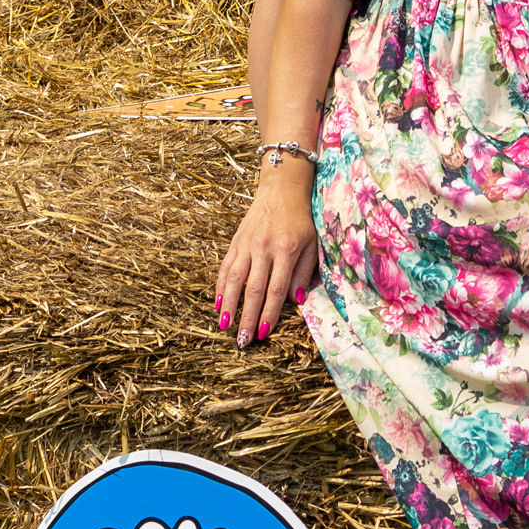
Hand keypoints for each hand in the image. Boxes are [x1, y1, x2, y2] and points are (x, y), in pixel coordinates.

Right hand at [216, 156, 319, 348]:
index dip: (270, 313)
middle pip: (253, 288)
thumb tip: (295, 301)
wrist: (282, 188)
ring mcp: (246, 244)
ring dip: (228, 305)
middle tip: (243, 340)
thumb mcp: (312, 243)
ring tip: (225, 326)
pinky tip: (217, 304)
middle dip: (247, 316)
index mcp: (285, 249)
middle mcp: (263, 247)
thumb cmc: (301, 219)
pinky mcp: (235, 241)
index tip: (265, 333)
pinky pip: (225, 267)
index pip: (276, 288)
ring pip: (233, 279)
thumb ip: (303, 272)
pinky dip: (219, 287)